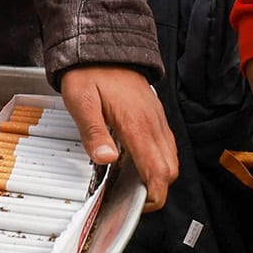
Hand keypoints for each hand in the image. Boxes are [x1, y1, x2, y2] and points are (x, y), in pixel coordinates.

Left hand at [60, 65, 178, 209]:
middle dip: (157, 190)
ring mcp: (157, 119)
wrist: (102, 46)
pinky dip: (158, 160)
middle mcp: (153, 123)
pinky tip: (135, 162)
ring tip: (131, 183)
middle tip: (131, 199)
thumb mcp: (81, 102)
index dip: (153, 195)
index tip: (139, 206)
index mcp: (136, 123)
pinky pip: (166, 144)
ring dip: (158, 175)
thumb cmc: (89, 73)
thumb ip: (94, 132)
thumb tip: (106, 160)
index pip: (157, 169)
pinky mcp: (155, 116)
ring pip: (171, 158)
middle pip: (171, 168)